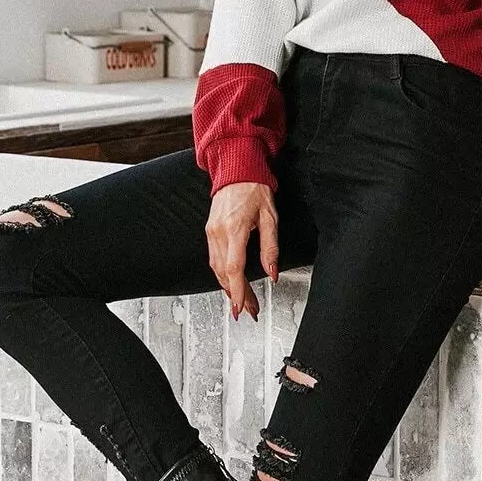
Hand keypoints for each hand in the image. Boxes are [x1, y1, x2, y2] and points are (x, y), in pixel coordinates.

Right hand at [206, 182, 279, 321]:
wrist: (237, 170)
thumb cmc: (255, 189)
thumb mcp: (270, 218)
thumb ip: (270, 247)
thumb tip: (271, 272)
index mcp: (234, 229)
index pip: (234, 268)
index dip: (238, 291)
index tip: (241, 306)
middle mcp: (218, 232)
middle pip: (225, 273)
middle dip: (237, 295)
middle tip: (249, 309)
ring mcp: (211, 232)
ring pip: (216, 269)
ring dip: (229, 288)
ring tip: (242, 301)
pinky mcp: (210, 231)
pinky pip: (214, 259)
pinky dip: (222, 274)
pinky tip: (231, 282)